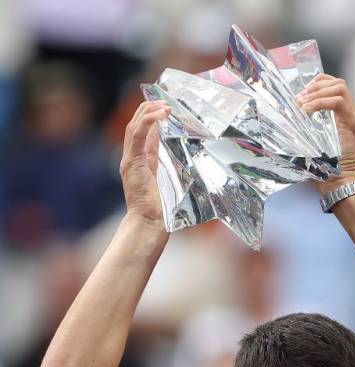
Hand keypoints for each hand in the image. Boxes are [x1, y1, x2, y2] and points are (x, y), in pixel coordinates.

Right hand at [120, 100, 170, 223]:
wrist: (149, 222)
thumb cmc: (158, 208)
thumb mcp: (163, 179)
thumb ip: (163, 164)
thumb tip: (168, 151)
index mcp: (138, 161)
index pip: (139, 132)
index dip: (149, 117)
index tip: (163, 107)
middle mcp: (130, 158)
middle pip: (133, 125)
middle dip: (148, 109)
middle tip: (164, 100)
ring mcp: (129, 160)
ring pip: (133, 126)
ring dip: (148, 112)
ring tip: (163, 104)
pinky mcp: (132, 162)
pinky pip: (136, 134)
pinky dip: (147, 121)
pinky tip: (160, 114)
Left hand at [296, 74, 354, 192]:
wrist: (339, 182)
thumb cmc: (325, 167)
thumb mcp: (314, 140)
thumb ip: (309, 125)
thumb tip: (290, 114)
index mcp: (345, 115)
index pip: (335, 86)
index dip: (318, 84)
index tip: (302, 93)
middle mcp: (353, 113)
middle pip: (339, 83)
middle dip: (317, 85)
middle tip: (300, 97)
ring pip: (340, 88)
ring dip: (318, 93)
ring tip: (303, 103)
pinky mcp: (353, 124)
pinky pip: (338, 102)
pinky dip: (320, 103)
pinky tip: (308, 110)